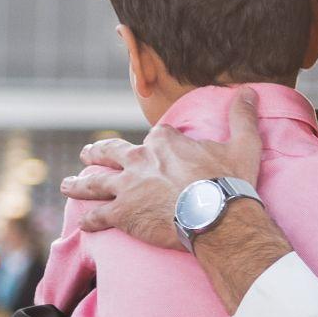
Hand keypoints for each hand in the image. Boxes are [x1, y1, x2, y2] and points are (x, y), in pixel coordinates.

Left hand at [60, 86, 265, 248]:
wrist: (215, 215)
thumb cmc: (230, 181)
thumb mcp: (244, 144)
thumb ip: (243, 117)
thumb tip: (250, 91)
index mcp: (164, 142)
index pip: (155, 137)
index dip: (157, 144)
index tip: (157, 149)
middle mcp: (140, 159)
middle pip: (111, 153)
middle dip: (97, 153)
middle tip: (85, 154)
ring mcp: (127, 187)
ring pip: (95, 182)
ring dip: (80, 184)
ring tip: (67, 185)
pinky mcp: (122, 214)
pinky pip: (99, 217)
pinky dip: (91, 221)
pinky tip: (85, 224)